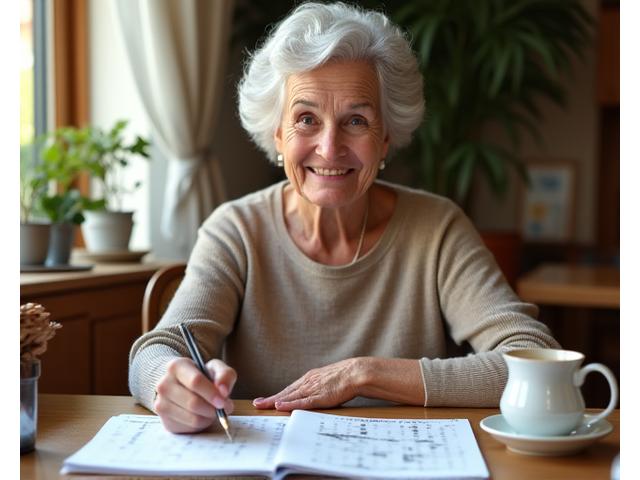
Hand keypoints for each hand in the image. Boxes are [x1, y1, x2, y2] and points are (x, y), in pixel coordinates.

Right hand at [154, 357, 236, 432]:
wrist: (184, 387)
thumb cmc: (203, 376)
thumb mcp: (216, 369)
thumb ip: (225, 375)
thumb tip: (223, 390)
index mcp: (176, 366)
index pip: (195, 381)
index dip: (211, 393)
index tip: (223, 401)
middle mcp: (164, 384)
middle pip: (193, 402)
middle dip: (212, 408)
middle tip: (223, 408)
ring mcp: (161, 404)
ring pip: (192, 418)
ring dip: (208, 417)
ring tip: (212, 409)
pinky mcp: (165, 421)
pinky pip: (190, 428)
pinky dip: (202, 424)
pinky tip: (202, 415)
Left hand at [252, 358, 366, 410]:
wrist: (356, 372)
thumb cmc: (346, 377)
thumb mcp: (328, 380)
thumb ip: (319, 386)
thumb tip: (316, 394)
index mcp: (310, 378)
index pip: (290, 389)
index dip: (277, 395)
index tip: (266, 399)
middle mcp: (308, 382)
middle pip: (286, 392)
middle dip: (270, 399)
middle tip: (257, 404)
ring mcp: (312, 389)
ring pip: (290, 396)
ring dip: (275, 401)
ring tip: (262, 406)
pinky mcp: (319, 396)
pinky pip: (301, 402)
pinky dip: (289, 404)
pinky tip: (279, 406)